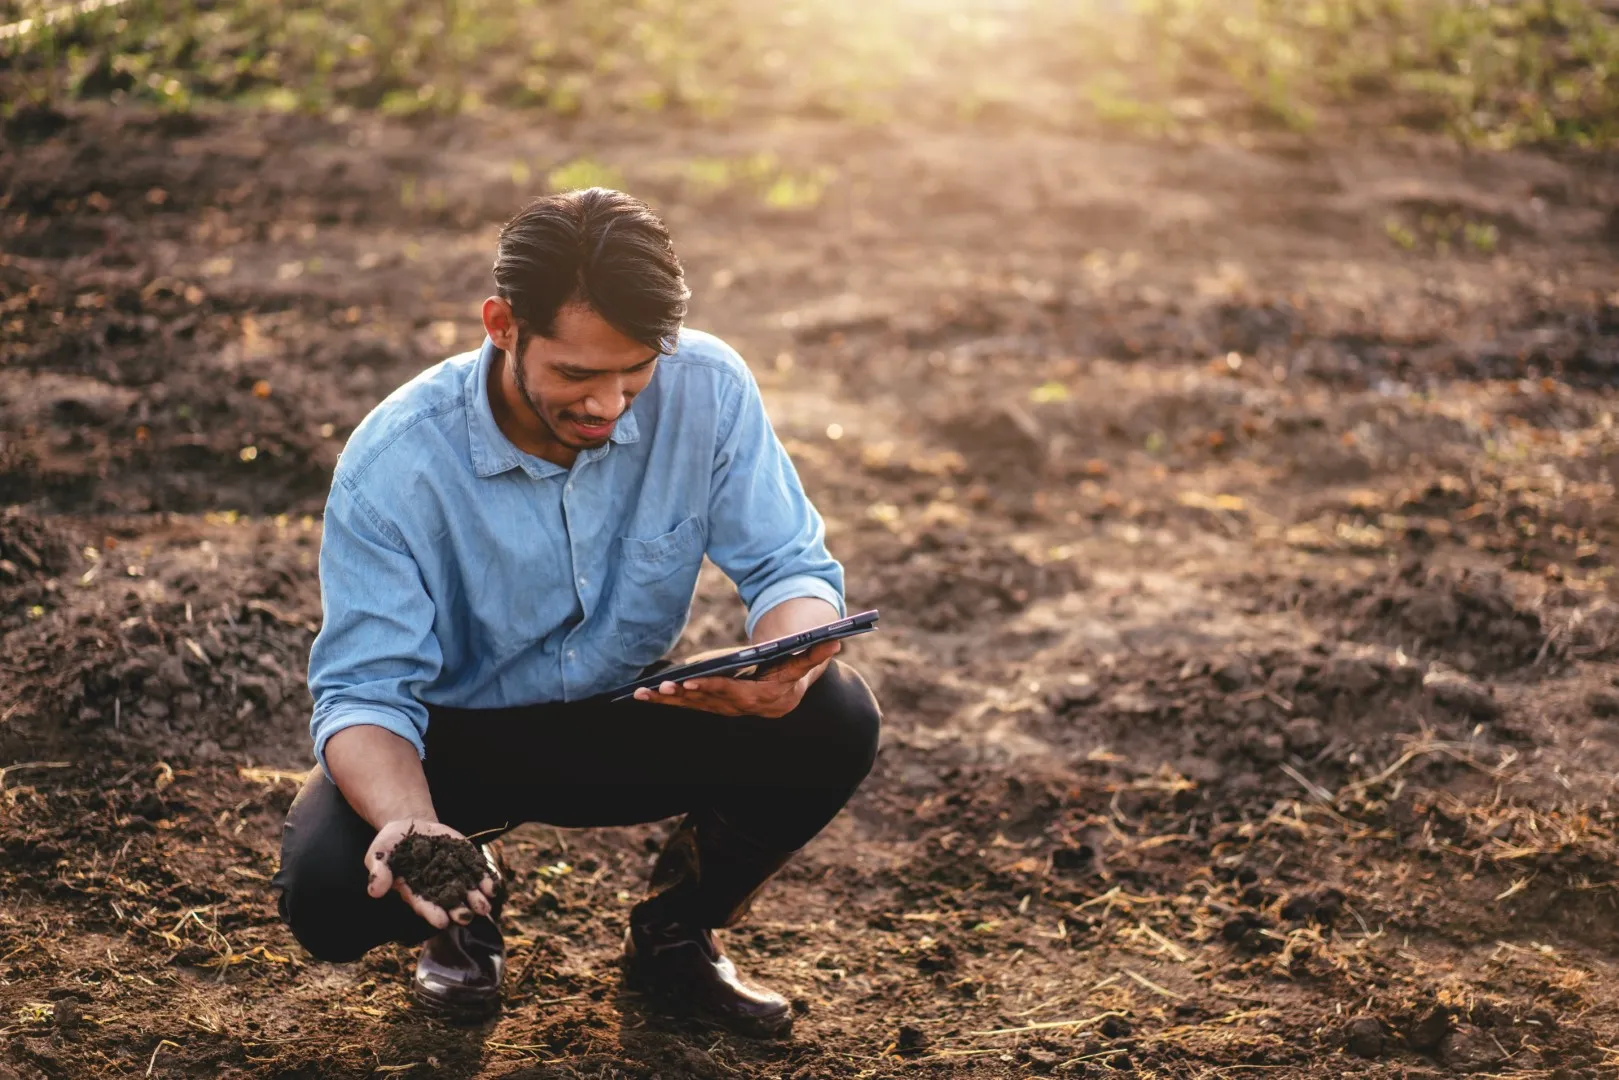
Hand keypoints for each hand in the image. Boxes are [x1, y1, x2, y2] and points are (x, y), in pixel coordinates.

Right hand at [363, 818, 497, 930]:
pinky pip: (478, 872)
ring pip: (468, 891)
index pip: (424, 906)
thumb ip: (378, 871)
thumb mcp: (379, 854)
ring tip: (485, 905)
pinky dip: (486, 879)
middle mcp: (436, 888)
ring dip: (477, 899)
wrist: (410, 825)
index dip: (433, 914)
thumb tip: (374, 891)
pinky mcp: (465, 860)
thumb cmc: (390, 844)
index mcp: (415, 891)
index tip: (441, 921)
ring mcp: (453, 875)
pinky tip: (493, 885)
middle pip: (449, 903)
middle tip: (466, 916)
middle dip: (459, 911)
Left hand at [632, 640, 839, 716]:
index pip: (733, 695)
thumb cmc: (790, 670)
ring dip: (667, 700)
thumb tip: (834, 641)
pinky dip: (664, 700)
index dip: (712, 689)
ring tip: (643, 693)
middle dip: (684, 696)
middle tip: (663, 687)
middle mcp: (739, 709)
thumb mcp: (802, 662)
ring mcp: (722, 709)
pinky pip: (685, 704)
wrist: (784, 693)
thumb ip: (814, 653)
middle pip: (708, 702)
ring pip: (692, 706)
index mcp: (761, 699)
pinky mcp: (709, 705)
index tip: (692, 681)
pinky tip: (642, 694)